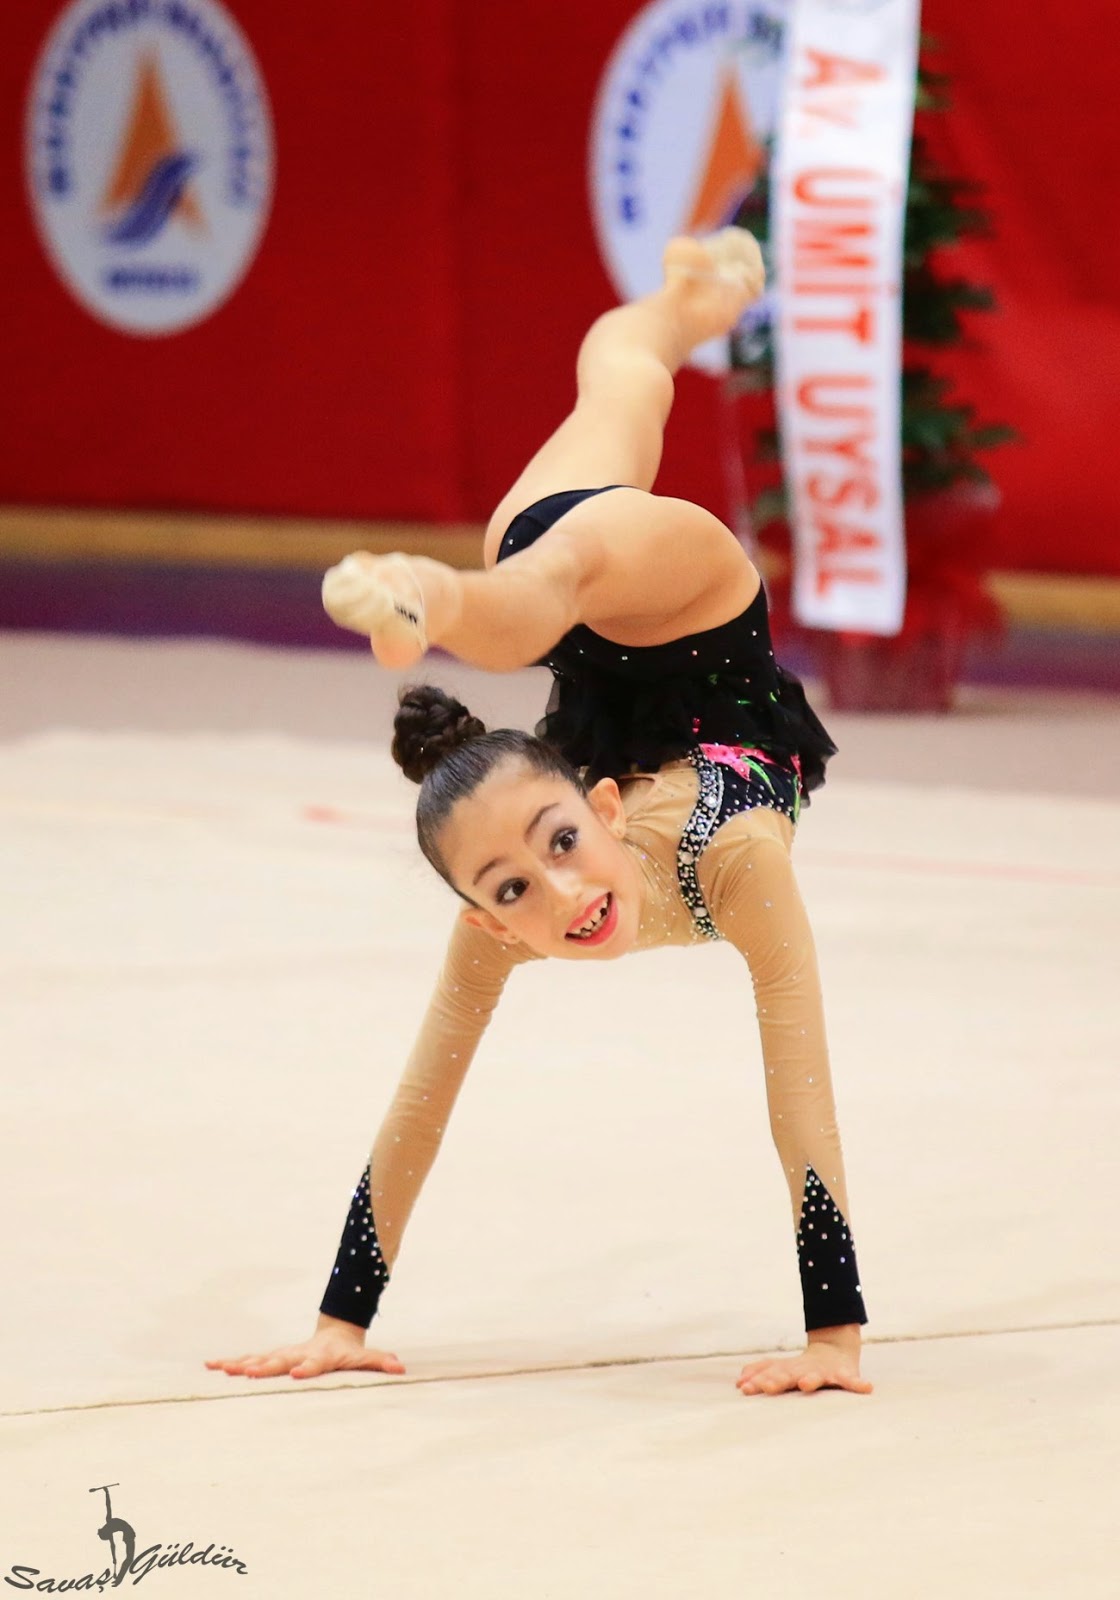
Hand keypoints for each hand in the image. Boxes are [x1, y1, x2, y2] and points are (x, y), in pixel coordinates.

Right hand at [206, 1316, 405, 1380]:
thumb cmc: (349, 1353)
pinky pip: (249, 1359)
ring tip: (221, 1368)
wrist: (335, 1334)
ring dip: (241, 1363)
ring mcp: (283, 1354)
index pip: (314, 1363)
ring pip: (260, 1358)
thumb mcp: (366, 1357)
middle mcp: (297, 1353)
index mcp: (321, 1356)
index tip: (298, 1373)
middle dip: (264, 1366)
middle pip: (280, 1360)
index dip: (307, 1368)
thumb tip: (400, 1368)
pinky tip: (211, 1366)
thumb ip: (380, 1362)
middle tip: (247, 1373)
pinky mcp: (272, 1356)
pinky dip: (231, 1362)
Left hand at [736, 1335, 872, 1397]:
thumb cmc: (803, 1367)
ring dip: (811, 1379)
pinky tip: (866, 1388)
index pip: (770, 1374)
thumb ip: (761, 1371)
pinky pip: (852, 1381)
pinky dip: (859, 1384)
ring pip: (817, 1376)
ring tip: (806, 1384)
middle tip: (768, 1387)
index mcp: (789, 1370)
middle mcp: (804, 1370)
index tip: (744, 1388)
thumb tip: (738, 1382)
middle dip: (778, 1380)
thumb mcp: (783, 1368)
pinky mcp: (845, 1374)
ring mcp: (825, 1372)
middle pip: (788, 1374)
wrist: (836, 1350)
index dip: (757, 1380)